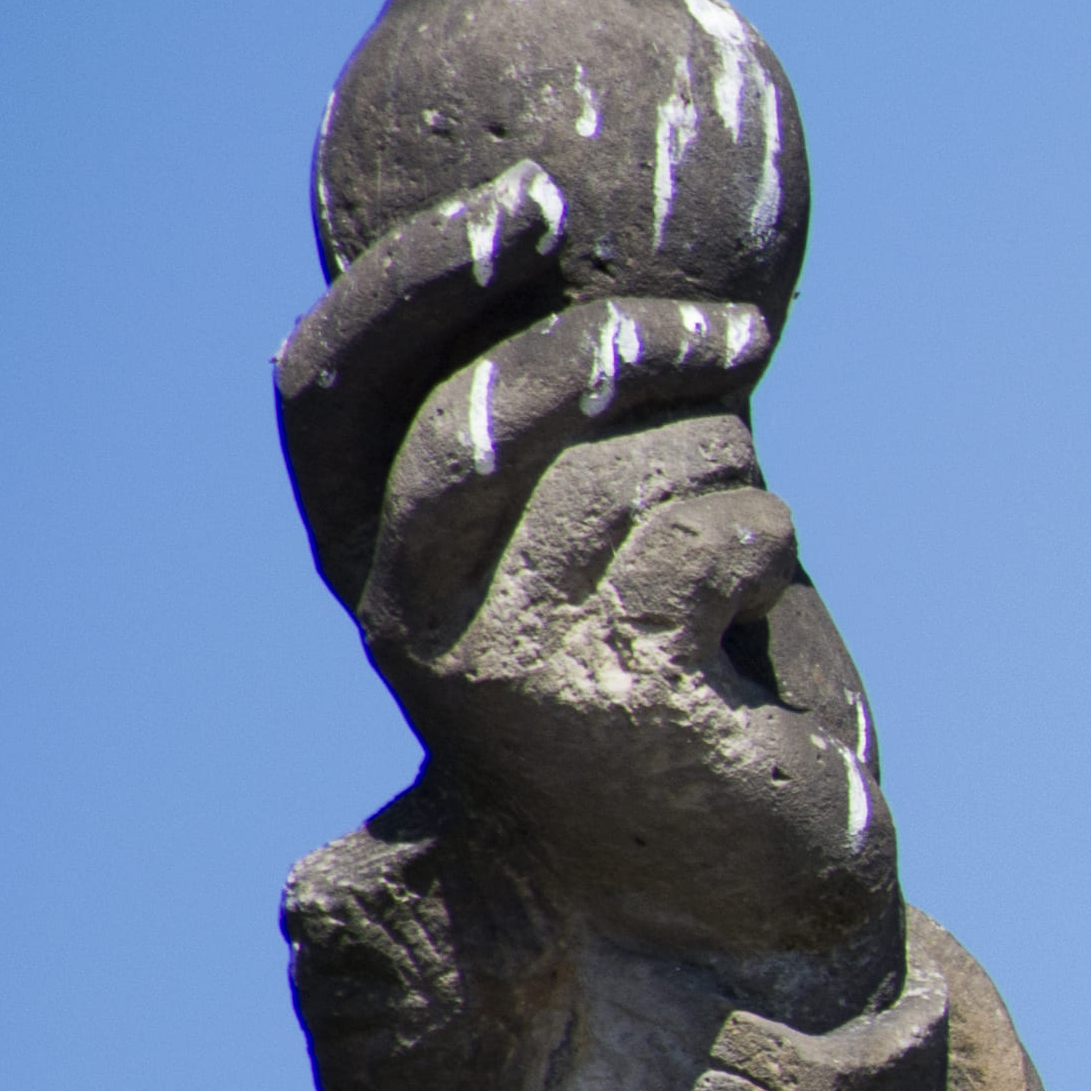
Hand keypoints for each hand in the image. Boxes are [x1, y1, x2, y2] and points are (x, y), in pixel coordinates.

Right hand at [274, 164, 895, 968]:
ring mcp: (498, 670)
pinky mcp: (610, 703)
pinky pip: (709, 537)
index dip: (407, 279)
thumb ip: (559, 432)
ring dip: (728, 468)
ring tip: (749, 534)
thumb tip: (581, 247)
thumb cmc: (677, 685)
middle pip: (475, 417)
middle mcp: (406, 619)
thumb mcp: (588, 541)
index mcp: (373, 563)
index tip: (524, 201)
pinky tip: (763, 604)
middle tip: (739, 337)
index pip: (326, 389)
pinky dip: (765, 539)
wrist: (746, 889)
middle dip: (620, 346)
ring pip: (622, 472)